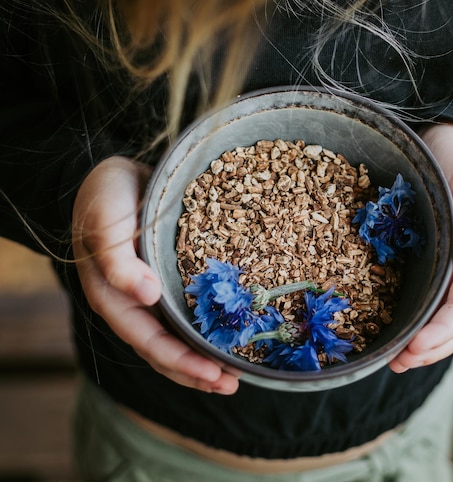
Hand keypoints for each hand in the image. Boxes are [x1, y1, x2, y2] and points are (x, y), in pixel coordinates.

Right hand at [72, 156, 238, 394]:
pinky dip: (212, 322)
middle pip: (167, 348)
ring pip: (182, 333)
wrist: (115, 175)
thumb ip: (116, 261)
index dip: (181, 362)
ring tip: (241, 369)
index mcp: (115, 298)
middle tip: (234, 384)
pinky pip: (192, 306)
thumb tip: (146, 297)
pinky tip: (235, 325)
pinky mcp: (172, 275)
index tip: (215, 375)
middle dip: (198, 370)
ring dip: (208, 353)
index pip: (149, 342)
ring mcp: (155, 291)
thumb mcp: (103, 223)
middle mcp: (136, 302)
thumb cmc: (103, 198)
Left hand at [389, 123, 452, 371]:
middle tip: (397, 362)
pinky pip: (423, 291)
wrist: (452, 140)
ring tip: (394, 358)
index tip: (413, 349)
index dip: (441, 331)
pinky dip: (410, 313)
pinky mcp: (428, 254)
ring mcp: (447, 263)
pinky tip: (390, 323)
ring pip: (439, 312)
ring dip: (420, 339)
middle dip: (429, 345)